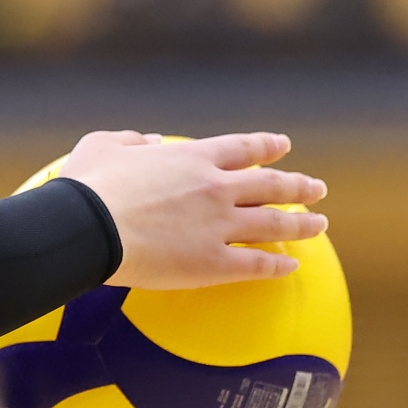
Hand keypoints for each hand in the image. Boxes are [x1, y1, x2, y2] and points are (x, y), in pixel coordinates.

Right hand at [56, 129, 325, 290]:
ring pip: (274, 223)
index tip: (284, 145)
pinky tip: (292, 267)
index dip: (266, 146)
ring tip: (321, 224)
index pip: (242, 149)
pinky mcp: (213, 262)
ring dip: (302, 224)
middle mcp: (215, 188)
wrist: (88, 227)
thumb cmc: (87, 186)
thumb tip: (146, 140)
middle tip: (317, 188)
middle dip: (298, 186)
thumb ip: (129, 140)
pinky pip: (256, 263)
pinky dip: (277, 265)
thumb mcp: (102, 145)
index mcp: (192, 158)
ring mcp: (219, 225)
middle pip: (271, 185)